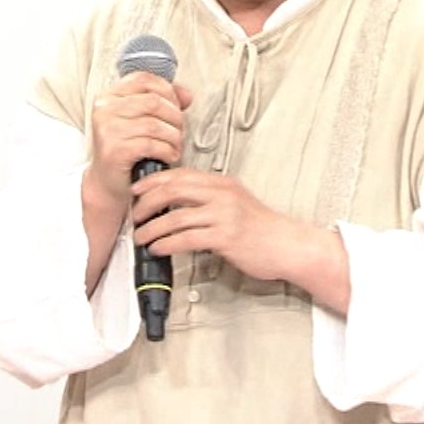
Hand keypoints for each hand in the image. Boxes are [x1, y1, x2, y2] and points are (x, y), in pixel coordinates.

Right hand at [85, 70, 194, 215]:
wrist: (107, 183)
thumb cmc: (125, 150)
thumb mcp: (140, 120)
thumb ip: (163, 102)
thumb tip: (187, 95)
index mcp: (109, 97)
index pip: (144, 79)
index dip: (167, 91)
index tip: (175, 107)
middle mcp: (105, 110)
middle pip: (153, 101)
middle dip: (175, 117)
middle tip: (179, 131)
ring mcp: (107, 130)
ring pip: (154, 124)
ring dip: (174, 137)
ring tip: (176, 146)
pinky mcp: (114, 150)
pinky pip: (151, 144)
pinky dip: (167, 150)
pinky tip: (169, 155)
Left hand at [131, 168, 328, 285]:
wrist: (288, 245)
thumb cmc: (261, 228)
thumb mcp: (234, 202)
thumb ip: (208, 198)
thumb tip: (176, 203)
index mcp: (221, 183)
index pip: (179, 175)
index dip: (153, 182)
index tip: (137, 191)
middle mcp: (221, 194)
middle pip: (173, 190)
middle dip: (147, 202)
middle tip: (135, 215)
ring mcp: (224, 215)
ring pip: (176, 216)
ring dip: (152, 228)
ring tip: (141, 237)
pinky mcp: (226, 237)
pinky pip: (187, 238)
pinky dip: (167, 244)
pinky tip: (159, 248)